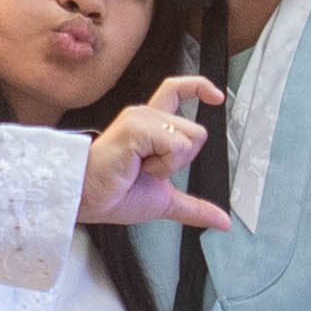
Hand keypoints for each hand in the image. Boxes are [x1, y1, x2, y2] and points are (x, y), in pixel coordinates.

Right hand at [82, 80, 231, 232]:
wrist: (88, 198)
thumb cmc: (115, 193)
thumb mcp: (165, 202)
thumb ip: (195, 208)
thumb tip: (222, 222)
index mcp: (152, 125)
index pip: (177, 90)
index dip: (200, 88)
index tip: (217, 98)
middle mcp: (147, 115)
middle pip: (198, 131)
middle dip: (182, 162)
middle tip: (150, 170)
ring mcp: (141, 118)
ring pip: (191, 138)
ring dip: (171, 165)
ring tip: (141, 168)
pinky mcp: (136, 127)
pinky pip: (176, 145)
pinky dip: (163, 165)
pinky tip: (138, 167)